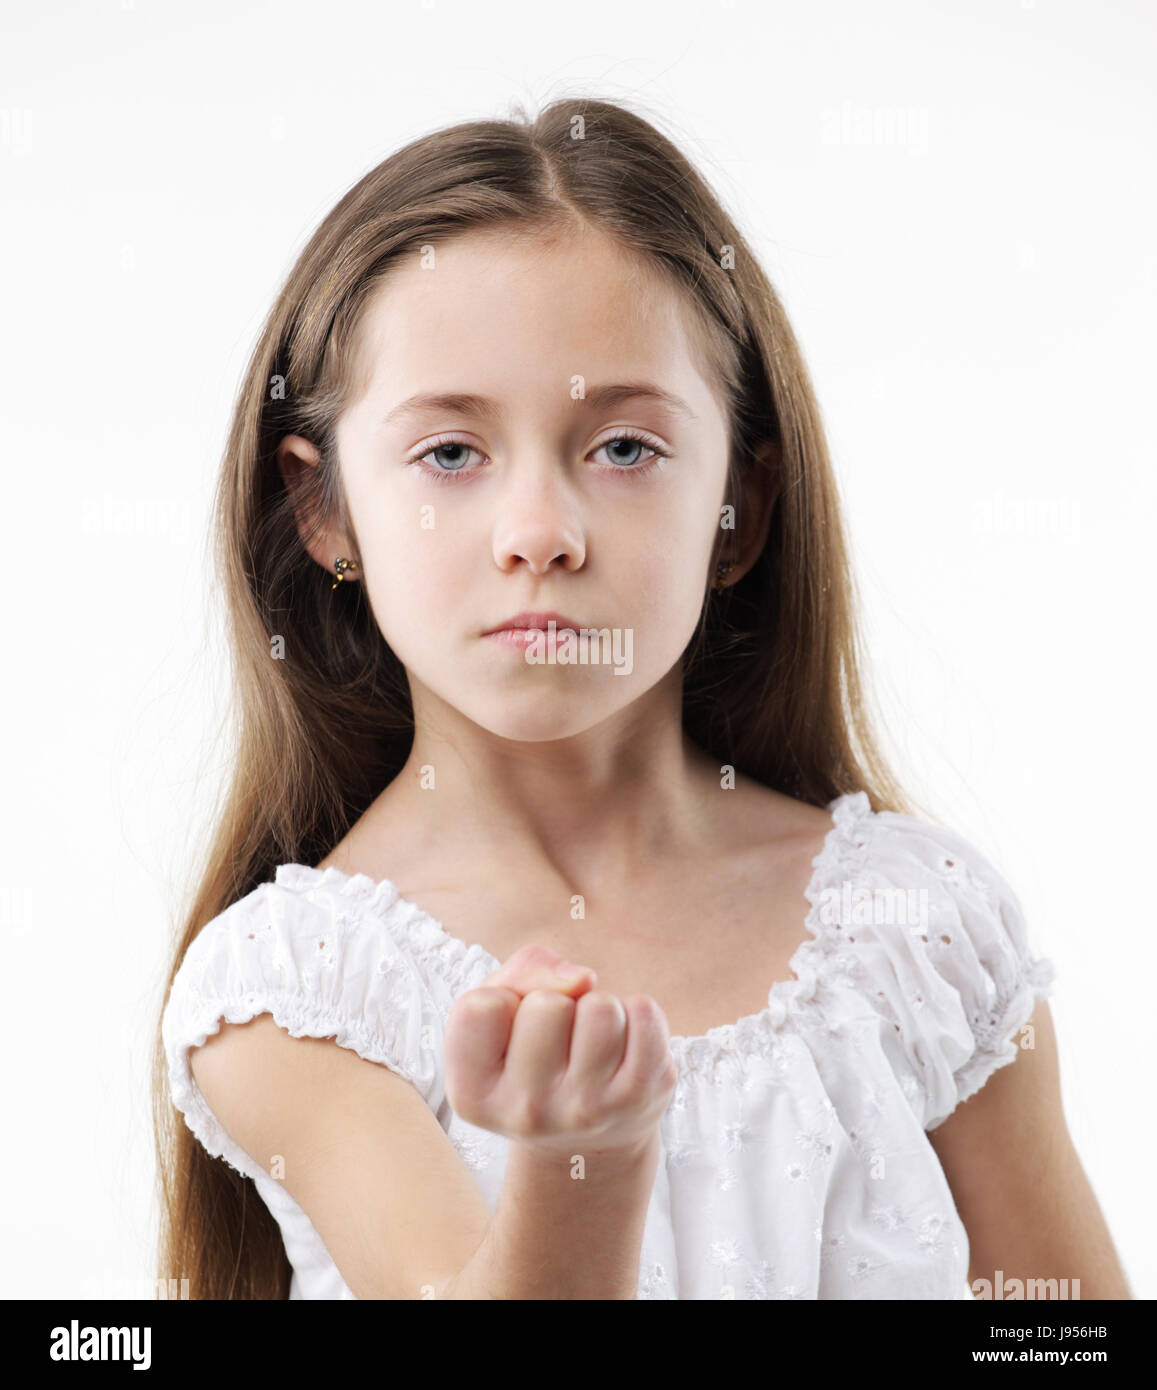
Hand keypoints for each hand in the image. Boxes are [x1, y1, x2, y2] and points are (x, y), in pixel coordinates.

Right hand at [444, 943, 677, 1155]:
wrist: (585, 1141)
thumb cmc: (533, 1054)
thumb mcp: (502, 1012)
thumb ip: (522, 972)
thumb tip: (582, 979)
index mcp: (472, 1096)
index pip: (481, 1007)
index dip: (503, 1000)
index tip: (512, 1029)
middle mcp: (524, 1114)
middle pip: (547, 1005)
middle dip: (556, 1003)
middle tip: (556, 1040)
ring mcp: (584, 1112)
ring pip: (599, 1007)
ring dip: (598, 1008)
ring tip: (589, 1043)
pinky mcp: (636, 1100)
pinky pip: (644, 1014)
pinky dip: (637, 1012)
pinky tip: (624, 1045)